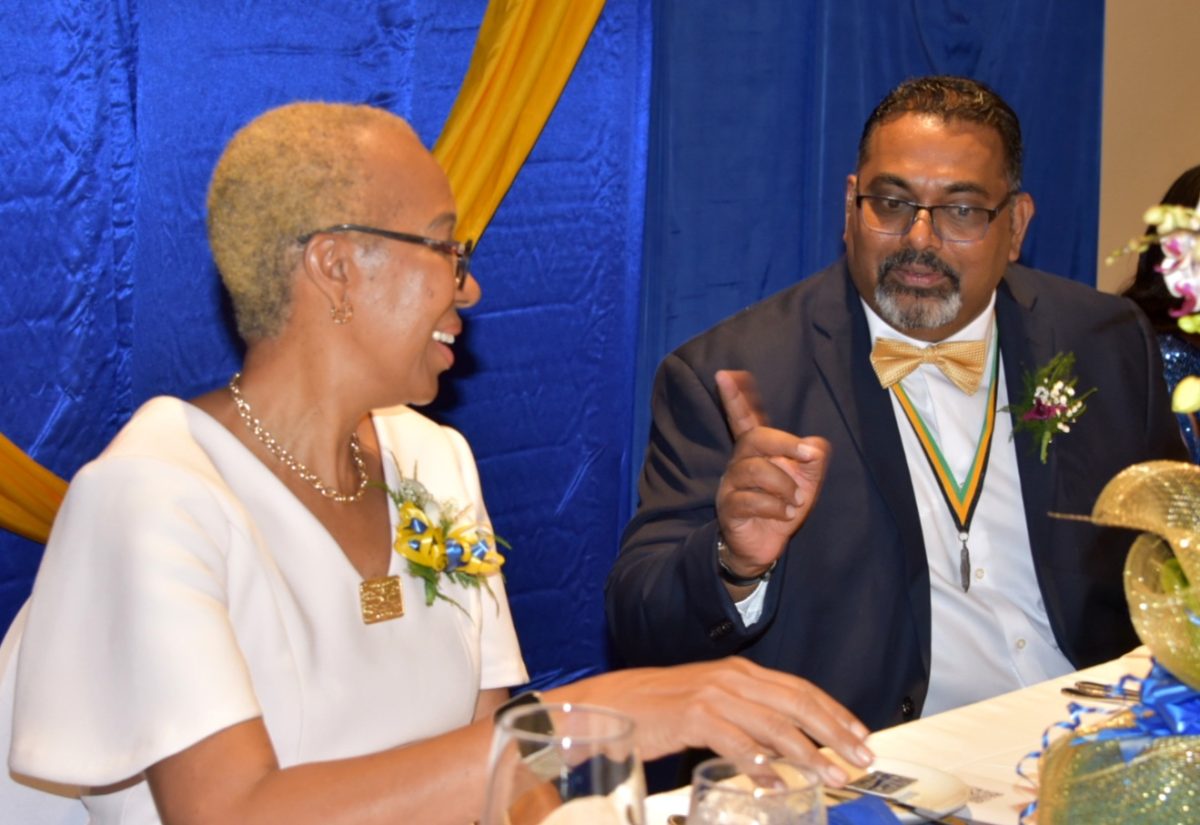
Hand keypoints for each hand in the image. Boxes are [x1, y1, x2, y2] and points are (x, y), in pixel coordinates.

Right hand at [551, 657, 872, 786]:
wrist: (609, 702)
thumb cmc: (658, 709)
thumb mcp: (709, 704)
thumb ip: (745, 718)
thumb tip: (782, 746)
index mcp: (739, 673)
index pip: (799, 689)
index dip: (834, 712)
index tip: (860, 735)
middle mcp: (731, 678)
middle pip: (796, 703)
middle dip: (834, 732)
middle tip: (860, 758)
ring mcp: (712, 695)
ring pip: (773, 724)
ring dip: (807, 753)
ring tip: (829, 775)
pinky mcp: (692, 716)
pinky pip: (734, 742)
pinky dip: (758, 763)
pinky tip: (774, 782)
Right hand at [714, 370, 828, 574]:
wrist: (766, 546)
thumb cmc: (783, 508)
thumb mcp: (808, 482)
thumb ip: (814, 458)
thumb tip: (813, 446)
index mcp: (757, 452)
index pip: (744, 418)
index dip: (736, 397)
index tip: (725, 374)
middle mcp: (739, 463)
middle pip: (754, 438)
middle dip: (784, 443)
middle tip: (808, 456)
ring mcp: (731, 485)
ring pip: (755, 471)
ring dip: (785, 486)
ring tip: (796, 503)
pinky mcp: (729, 508)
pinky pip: (750, 500)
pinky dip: (775, 508)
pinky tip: (785, 516)